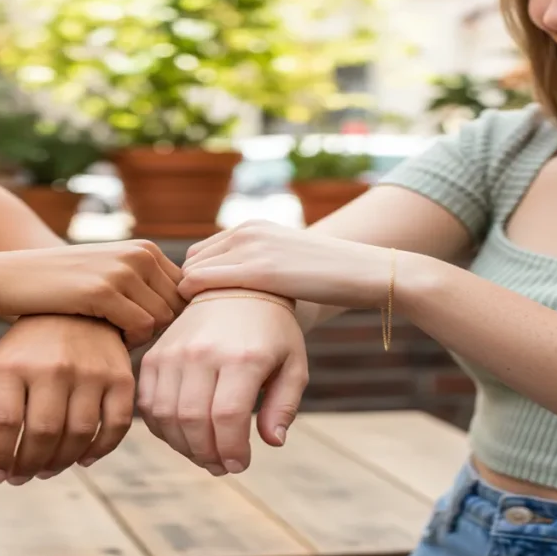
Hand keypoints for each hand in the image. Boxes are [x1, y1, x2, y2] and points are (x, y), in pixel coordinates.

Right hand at [0, 240, 184, 347]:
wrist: (6, 277)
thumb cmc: (62, 290)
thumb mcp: (110, 279)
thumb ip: (147, 292)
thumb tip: (190, 321)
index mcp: (146, 250)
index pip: (186, 296)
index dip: (163, 319)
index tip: (133, 326)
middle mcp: (141, 254)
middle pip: (177, 310)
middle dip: (153, 329)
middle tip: (118, 333)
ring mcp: (123, 269)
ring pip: (162, 321)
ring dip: (139, 336)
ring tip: (108, 331)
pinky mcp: (104, 289)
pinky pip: (141, 328)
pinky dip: (126, 341)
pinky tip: (99, 333)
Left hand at [0, 314, 134, 484]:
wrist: (77, 309)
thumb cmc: (28, 349)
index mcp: (13, 363)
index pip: (2, 423)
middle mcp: (53, 366)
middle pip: (42, 434)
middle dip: (28, 466)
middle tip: (22, 477)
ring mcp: (91, 371)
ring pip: (79, 435)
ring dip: (61, 463)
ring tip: (47, 470)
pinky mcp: (122, 377)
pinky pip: (117, 425)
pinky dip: (100, 449)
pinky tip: (82, 458)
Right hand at [138, 292, 307, 474]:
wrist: (234, 289)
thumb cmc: (271, 332)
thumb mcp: (293, 365)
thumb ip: (284, 405)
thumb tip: (272, 442)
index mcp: (242, 356)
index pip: (228, 417)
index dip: (232, 451)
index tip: (241, 464)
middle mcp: (203, 352)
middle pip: (193, 421)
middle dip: (207, 454)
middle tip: (222, 465)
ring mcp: (173, 351)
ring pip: (165, 416)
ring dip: (183, 445)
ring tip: (203, 453)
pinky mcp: (155, 354)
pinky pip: (148, 402)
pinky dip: (161, 427)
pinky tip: (183, 433)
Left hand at [179, 220, 393, 308]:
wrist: (366, 271)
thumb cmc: (329, 278)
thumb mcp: (287, 262)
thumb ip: (260, 268)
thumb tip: (238, 295)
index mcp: (252, 227)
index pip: (200, 253)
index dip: (196, 282)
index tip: (202, 311)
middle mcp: (246, 231)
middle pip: (191, 261)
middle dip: (190, 290)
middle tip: (199, 323)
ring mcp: (251, 247)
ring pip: (191, 271)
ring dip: (191, 299)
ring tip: (204, 328)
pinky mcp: (259, 269)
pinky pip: (203, 281)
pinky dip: (193, 301)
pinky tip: (204, 326)